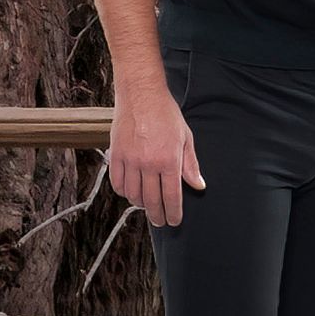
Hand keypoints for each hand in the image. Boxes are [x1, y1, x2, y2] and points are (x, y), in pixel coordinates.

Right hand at [108, 86, 204, 225]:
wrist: (141, 94)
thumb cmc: (166, 114)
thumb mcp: (185, 137)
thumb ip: (191, 164)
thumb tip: (198, 186)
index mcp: (169, 160)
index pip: (172, 196)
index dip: (173, 213)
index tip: (174, 221)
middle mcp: (148, 163)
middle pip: (152, 200)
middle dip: (158, 215)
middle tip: (161, 221)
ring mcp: (130, 160)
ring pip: (133, 194)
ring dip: (140, 204)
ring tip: (147, 206)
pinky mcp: (115, 154)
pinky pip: (117, 183)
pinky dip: (124, 192)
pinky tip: (130, 192)